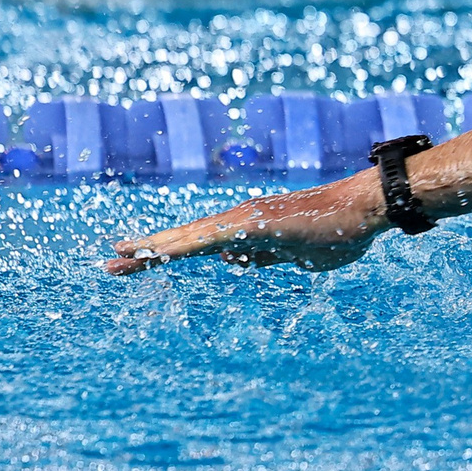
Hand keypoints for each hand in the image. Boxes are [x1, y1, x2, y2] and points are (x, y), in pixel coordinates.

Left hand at [104, 174, 386, 275]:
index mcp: (247, 233)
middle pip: (184, 240)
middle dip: (147, 251)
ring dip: (156, 248)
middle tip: (110, 262)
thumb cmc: (336, 231)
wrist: (361, 208)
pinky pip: (210, 238)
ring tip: (124, 255)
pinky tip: (161, 251)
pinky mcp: (252, 224)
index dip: (165, 253)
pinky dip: (182, 245)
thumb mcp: (293, 254)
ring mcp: (244, 222)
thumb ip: (263, 255)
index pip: (197, 247)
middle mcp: (238, 223)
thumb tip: (237, 259)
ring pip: (190, 238)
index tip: (135, 260)